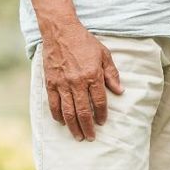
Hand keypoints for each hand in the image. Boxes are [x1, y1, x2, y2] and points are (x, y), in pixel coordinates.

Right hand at [40, 22, 122, 140]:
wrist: (61, 32)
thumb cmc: (85, 42)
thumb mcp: (104, 54)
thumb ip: (112, 74)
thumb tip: (120, 91)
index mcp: (93, 75)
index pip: (99, 101)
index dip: (102, 114)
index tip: (103, 122)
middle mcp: (77, 82)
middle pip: (83, 111)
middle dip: (87, 127)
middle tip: (90, 138)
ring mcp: (62, 83)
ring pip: (67, 111)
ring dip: (72, 126)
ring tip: (77, 136)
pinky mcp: (50, 83)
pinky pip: (53, 104)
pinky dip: (57, 115)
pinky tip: (61, 122)